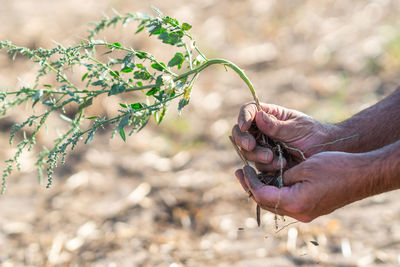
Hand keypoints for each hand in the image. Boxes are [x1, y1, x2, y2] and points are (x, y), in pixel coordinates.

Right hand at [232, 102, 334, 170]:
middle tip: (251, 145)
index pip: (249, 111)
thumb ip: (276, 126)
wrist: (325, 154)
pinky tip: (282, 165)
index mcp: (269, 116)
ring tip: (276, 158)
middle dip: (244, 140)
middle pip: (241, 133)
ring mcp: (263, 147)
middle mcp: (262, 131)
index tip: (244, 126)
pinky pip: (257, 166)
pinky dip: (267, 166)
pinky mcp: (266, 163)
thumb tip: (258, 116)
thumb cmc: (314, 135)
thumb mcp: (295, 128)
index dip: (243, 117)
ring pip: (247, 152)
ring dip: (258, 155)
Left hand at [235, 151, 371, 221]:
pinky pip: (286, 201)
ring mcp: (305, 212)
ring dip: (262, 189)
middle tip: (241, 171)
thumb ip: (283, 175)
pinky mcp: (310, 208)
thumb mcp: (305, 167)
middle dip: (251, 187)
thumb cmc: (336, 167)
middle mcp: (299, 212)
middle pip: (266, 203)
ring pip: (275, 203)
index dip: (250, 182)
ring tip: (251, 173)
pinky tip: (270, 177)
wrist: (363, 175)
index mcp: (296, 203)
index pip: (262, 196)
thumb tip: (268, 178)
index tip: (243, 168)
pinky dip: (275, 190)